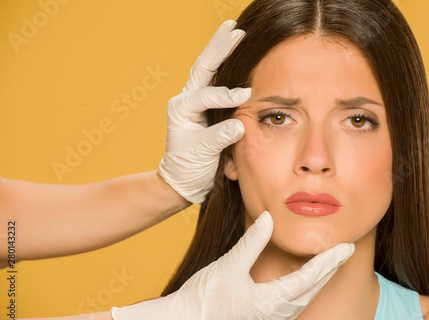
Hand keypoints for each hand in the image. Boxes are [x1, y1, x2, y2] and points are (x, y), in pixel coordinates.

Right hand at [111, 211, 354, 319]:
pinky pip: (291, 307)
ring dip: (318, 282)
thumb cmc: (203, 298)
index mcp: (270, 302)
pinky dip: (303, 291)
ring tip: (327, 264)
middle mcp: (275, 315)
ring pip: (303, 301)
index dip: (328, 261)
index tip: (344, 247)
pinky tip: (302, 284)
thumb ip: (252, 241)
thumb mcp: (229, 265)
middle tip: (342, 252)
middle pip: (311, 291)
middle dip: (329, 270)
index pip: (309, 278)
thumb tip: (269, 217)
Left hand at [158, 20, 250, 203]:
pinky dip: (225, 64)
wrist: (184, 180)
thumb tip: (239, 123)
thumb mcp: (202, 154)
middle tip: (236, 30)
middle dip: (219, 48)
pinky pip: (215, 80)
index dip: (225, 96)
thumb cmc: (189, 168)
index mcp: (181, 110)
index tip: (246, 97)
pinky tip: (234, 51)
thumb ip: (219, 137)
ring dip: (221, 48)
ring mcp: (195, 101)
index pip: (205, 96)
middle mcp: (186, 100)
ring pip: (208, 68)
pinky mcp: (206, 106)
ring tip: (234, 29)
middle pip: (203, 67)